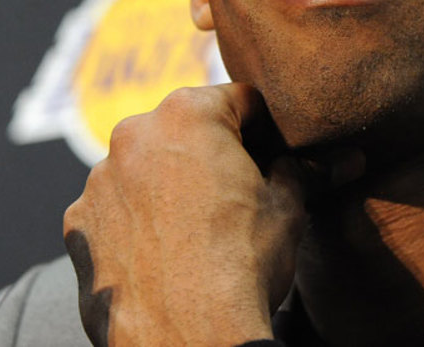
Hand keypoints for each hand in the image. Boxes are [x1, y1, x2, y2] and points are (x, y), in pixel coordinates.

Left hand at [63, 83, 308, 346]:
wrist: (188, 338)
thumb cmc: (241, 267)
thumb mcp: (289, 208)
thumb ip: (305, 170)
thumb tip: (345, 159)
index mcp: (189, 114)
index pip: (241, 100)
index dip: (267, 129)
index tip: (277, 156)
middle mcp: (134, 134)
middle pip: (187, 128)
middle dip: (214, 152)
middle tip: (243, 193)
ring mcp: (99, 179)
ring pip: (148, 165)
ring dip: (172, 183)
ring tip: (202, 228)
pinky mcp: (78, 222)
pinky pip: (117, 205)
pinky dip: (138, 218)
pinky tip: (166, 250)